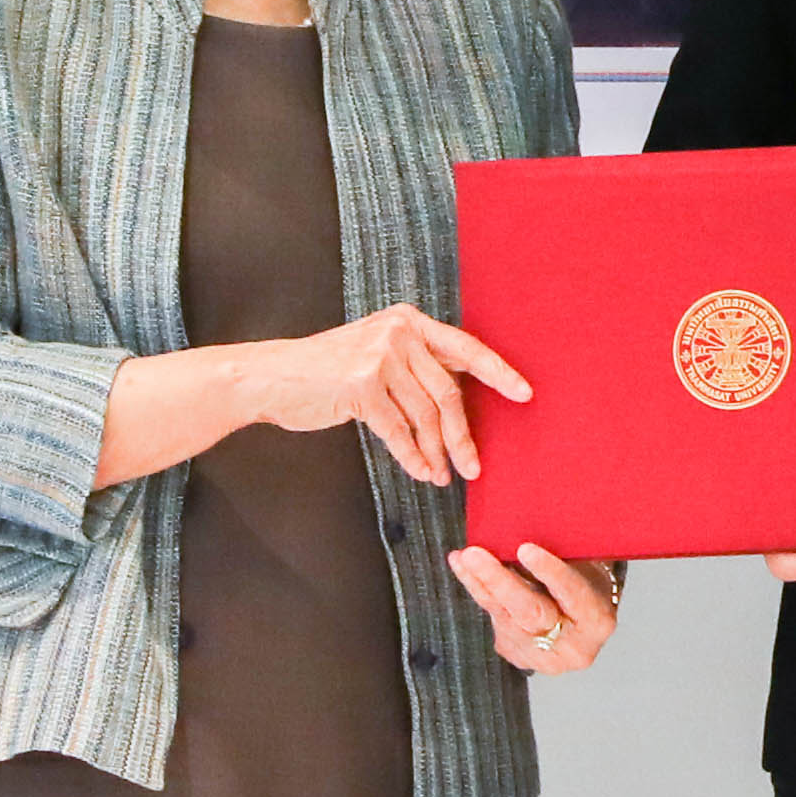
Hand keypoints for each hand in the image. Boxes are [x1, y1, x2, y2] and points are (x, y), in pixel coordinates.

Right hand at [240, 304, 526, 487]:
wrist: (270, 377)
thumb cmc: (326, 372)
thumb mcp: (376, 352)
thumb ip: (415, 366)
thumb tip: (457, 405)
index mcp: (409, 321)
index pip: (465, 348)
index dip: (498, 372)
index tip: (525, 394)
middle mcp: (399, 333)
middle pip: (447, 393)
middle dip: (462, 436)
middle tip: (474, 467)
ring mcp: (379, 357)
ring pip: (424, 416)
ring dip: (436, 452)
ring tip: (442, 476)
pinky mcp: (362, 386)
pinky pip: (399, 431)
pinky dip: (412, 457)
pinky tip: (420, 472)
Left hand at [449, 540, 623, 677]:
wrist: (580, 621)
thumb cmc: (588, 584)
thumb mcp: (591, 570)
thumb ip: (570, 555)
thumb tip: (537, 521)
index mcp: (597, 623)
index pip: (572, 595)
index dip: (549, 571)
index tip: (525, 548)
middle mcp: (571, 648)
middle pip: (530, 612)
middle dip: (499, 581)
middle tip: (475, 554)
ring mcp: (540, 655)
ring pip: (502, 616)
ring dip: (478, 583)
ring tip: (462, 557)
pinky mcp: (515, 653)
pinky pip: (493, 618)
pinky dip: (478, 590)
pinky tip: (465, 569)